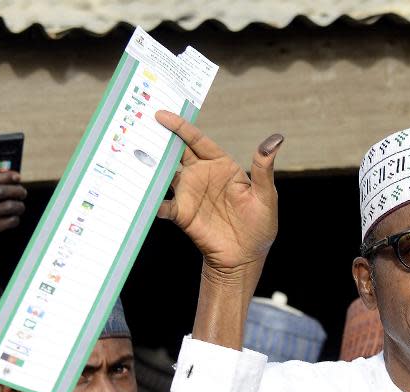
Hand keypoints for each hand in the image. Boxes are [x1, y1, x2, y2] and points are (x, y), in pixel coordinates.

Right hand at [0, 169, 26, 258]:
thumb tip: (2, 168)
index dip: (4, 176)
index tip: (18, 176)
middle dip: (16, 190)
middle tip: (23, 192)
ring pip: (6, 207)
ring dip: (18, 206)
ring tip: (20, 207)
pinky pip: (7, 222)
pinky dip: (14, 219)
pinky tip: (13, 218)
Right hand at [155, 111, 283, 276]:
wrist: (245, 258)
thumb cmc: (260, 226)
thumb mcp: (266, 196)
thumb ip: (263, 169)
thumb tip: (276, 140)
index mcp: (221, 165)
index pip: (198, 141)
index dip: (181, 127)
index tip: (162, 115)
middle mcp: (201, 175)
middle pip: (176, 152)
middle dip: (159, 139)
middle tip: (140, 125)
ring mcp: (189, 194)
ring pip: (165, 174)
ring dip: (150, 166)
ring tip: (133, 155)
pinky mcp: (181, 214)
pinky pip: (162, 204)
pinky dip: (151, 200)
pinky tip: (143, 196)